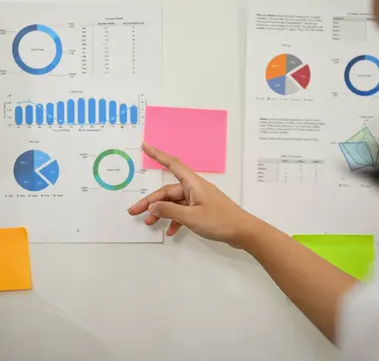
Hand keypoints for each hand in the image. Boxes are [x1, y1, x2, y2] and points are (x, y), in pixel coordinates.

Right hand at [128, 143, 256, 247]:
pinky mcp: (203, 210)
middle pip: (168, 191)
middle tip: (134, 212)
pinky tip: (170, 231)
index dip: (157, 154)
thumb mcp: (191, 217)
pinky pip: (183, 211)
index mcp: (193, 183)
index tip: (145, 146)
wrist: (244, 232)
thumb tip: (152, 206)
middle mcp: (195, 188)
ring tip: (149, 223)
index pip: (172, 164)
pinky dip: (175, 220)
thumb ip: (169, 211)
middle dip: (151, 201)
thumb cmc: (219, 221)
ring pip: (174, 202)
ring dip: (161, 212)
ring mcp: (199, 199)